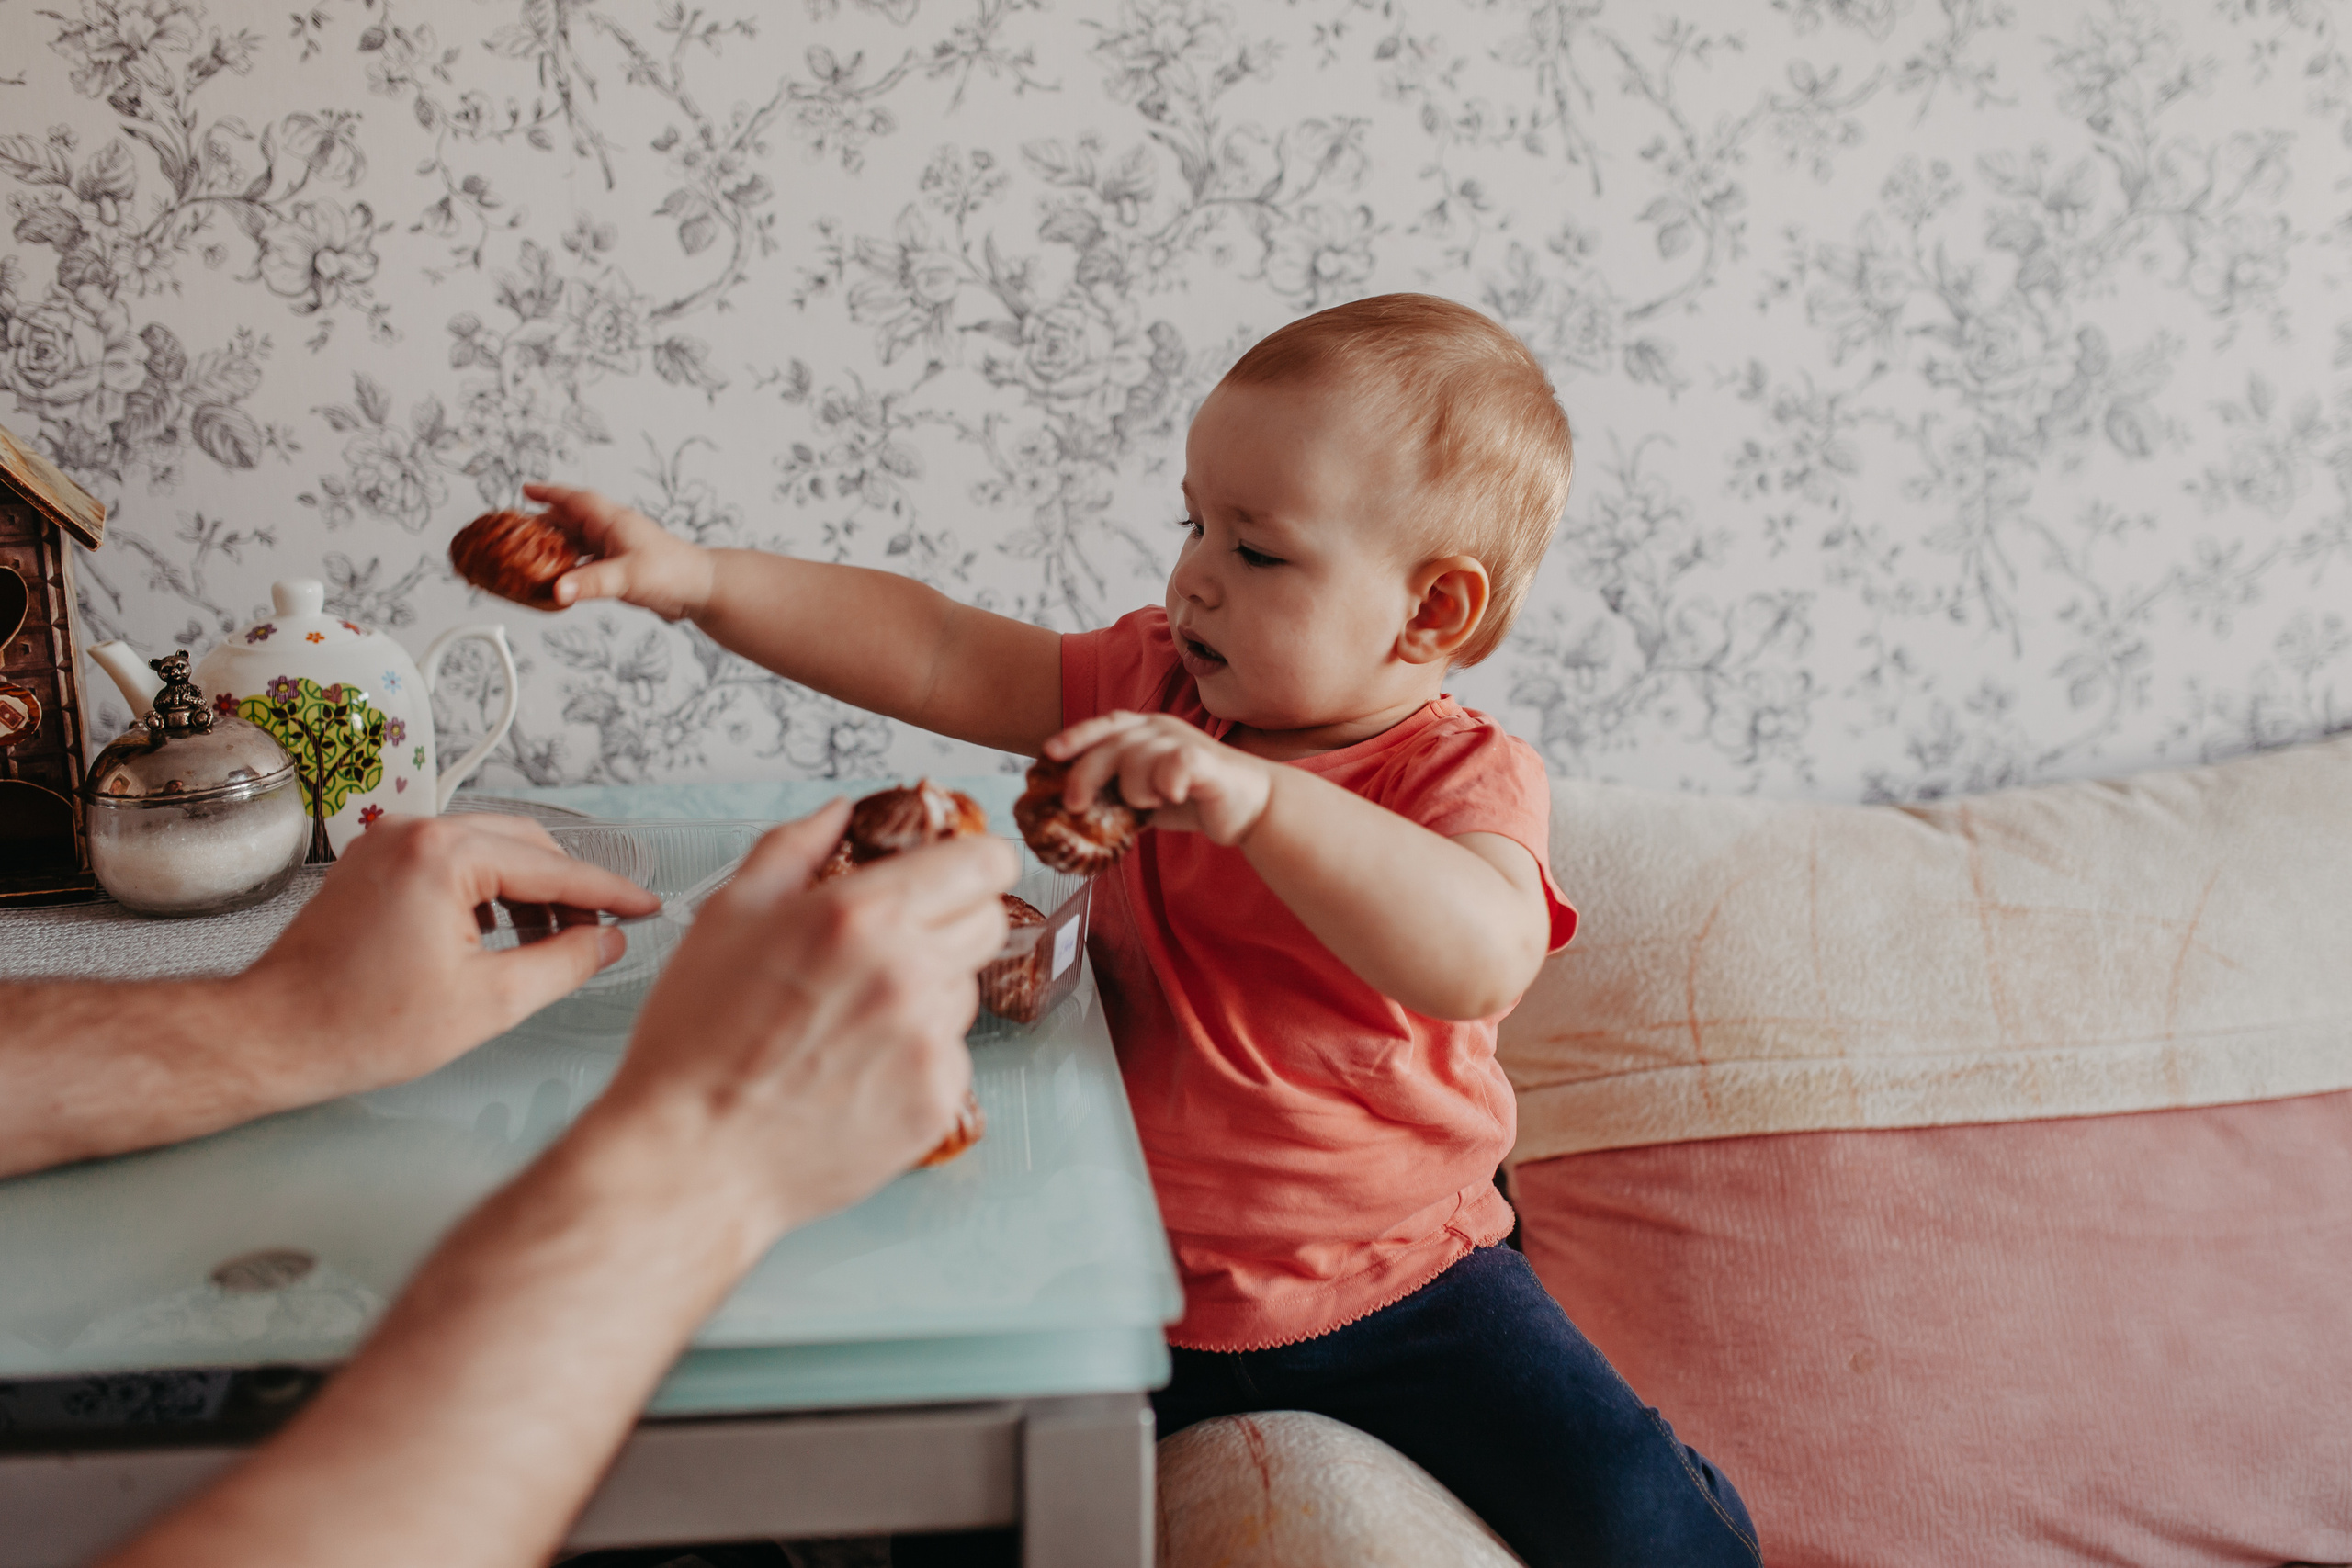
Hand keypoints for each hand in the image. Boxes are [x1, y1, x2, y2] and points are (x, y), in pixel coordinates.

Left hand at [243, 814, 660, 1099]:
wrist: (275, 1035)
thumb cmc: (364, 1024)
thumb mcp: (492, 1001)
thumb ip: (566, 962)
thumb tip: (607, 941)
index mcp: (446, 855)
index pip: (554, 869)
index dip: (610, 893)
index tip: (648, 906)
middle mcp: (415, 831)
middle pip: (525, 845)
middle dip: (568, 891)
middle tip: (597, 937)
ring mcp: (387, 841)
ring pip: (489, 849)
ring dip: (527, 890)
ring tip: (547, 944)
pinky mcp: (372, 862)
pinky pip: (451, 859)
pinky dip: (486, 890)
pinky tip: (496, 935)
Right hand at [520, 483, 715, 622]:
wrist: (701, 590)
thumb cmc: (673, 572)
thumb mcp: (626, 576)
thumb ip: (590, 583)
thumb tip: (557, 589)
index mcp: (612, 521)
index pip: (575, 500)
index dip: (549, 493)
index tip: (526, 489)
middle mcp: (612, 531)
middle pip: (570, 521)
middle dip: (544, 524)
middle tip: (518, 531)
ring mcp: (616, 549)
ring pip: (578, 542)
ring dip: (557, 548)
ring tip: (532, 556)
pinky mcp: (621, 568)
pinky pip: (587, 563)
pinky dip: (571, 568)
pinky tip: (561, 579)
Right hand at [595, 800, 1014, 1239]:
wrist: (692, 1156)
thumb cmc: (696, 1040)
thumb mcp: (726, 917)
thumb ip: (793, 848)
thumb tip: (841, 812)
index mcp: (860, 915)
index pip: (984, 863)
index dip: (975, 862)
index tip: (958, 873)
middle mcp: (908, 973)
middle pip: (988, 922)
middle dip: (951, 922)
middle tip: (891, 949)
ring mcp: (928, 1043)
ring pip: (966, 993)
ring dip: (928, 995)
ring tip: (850, 1023)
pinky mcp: (936, 1101)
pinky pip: (951, 1058)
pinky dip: (915, 1060)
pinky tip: (855, 1073)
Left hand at [1044, 710, 1274, 845]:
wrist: (1251, 805)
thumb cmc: (1195, 797)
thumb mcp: (1146, 792)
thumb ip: (1116, 791)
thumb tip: (1072, 808)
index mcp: (1146, 731)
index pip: (1105, 725)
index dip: (1076, 737)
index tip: (1050, 754)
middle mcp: (1162, 729)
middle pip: (1113, 742)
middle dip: (1087, 772)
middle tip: (1074, 803)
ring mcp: (1184, 741)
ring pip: (1137, 757)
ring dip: (1134, 788)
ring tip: (1149, 804)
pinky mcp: (1206, 761)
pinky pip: (1176, 763)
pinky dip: (1166, 781)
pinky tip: (1170, 795)